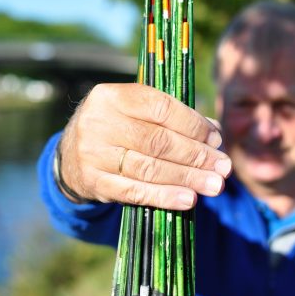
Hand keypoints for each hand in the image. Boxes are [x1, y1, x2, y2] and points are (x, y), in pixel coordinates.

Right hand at [59, 83, 231, 209]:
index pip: (161, 108)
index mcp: (113, 96)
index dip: (193, 125)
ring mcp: (93, 154)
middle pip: (158, 141)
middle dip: (197, 156)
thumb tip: (215, 131)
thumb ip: (174, 117)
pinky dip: (164, 197)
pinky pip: (134, 191)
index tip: (217, 139)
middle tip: (224, 167)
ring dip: (187, 178)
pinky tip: (188, 199)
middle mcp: (98, 122)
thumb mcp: (138, 113)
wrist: (70, 156)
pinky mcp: (93, 182)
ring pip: (149, 168)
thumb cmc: (120, 128)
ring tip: (214, 185)